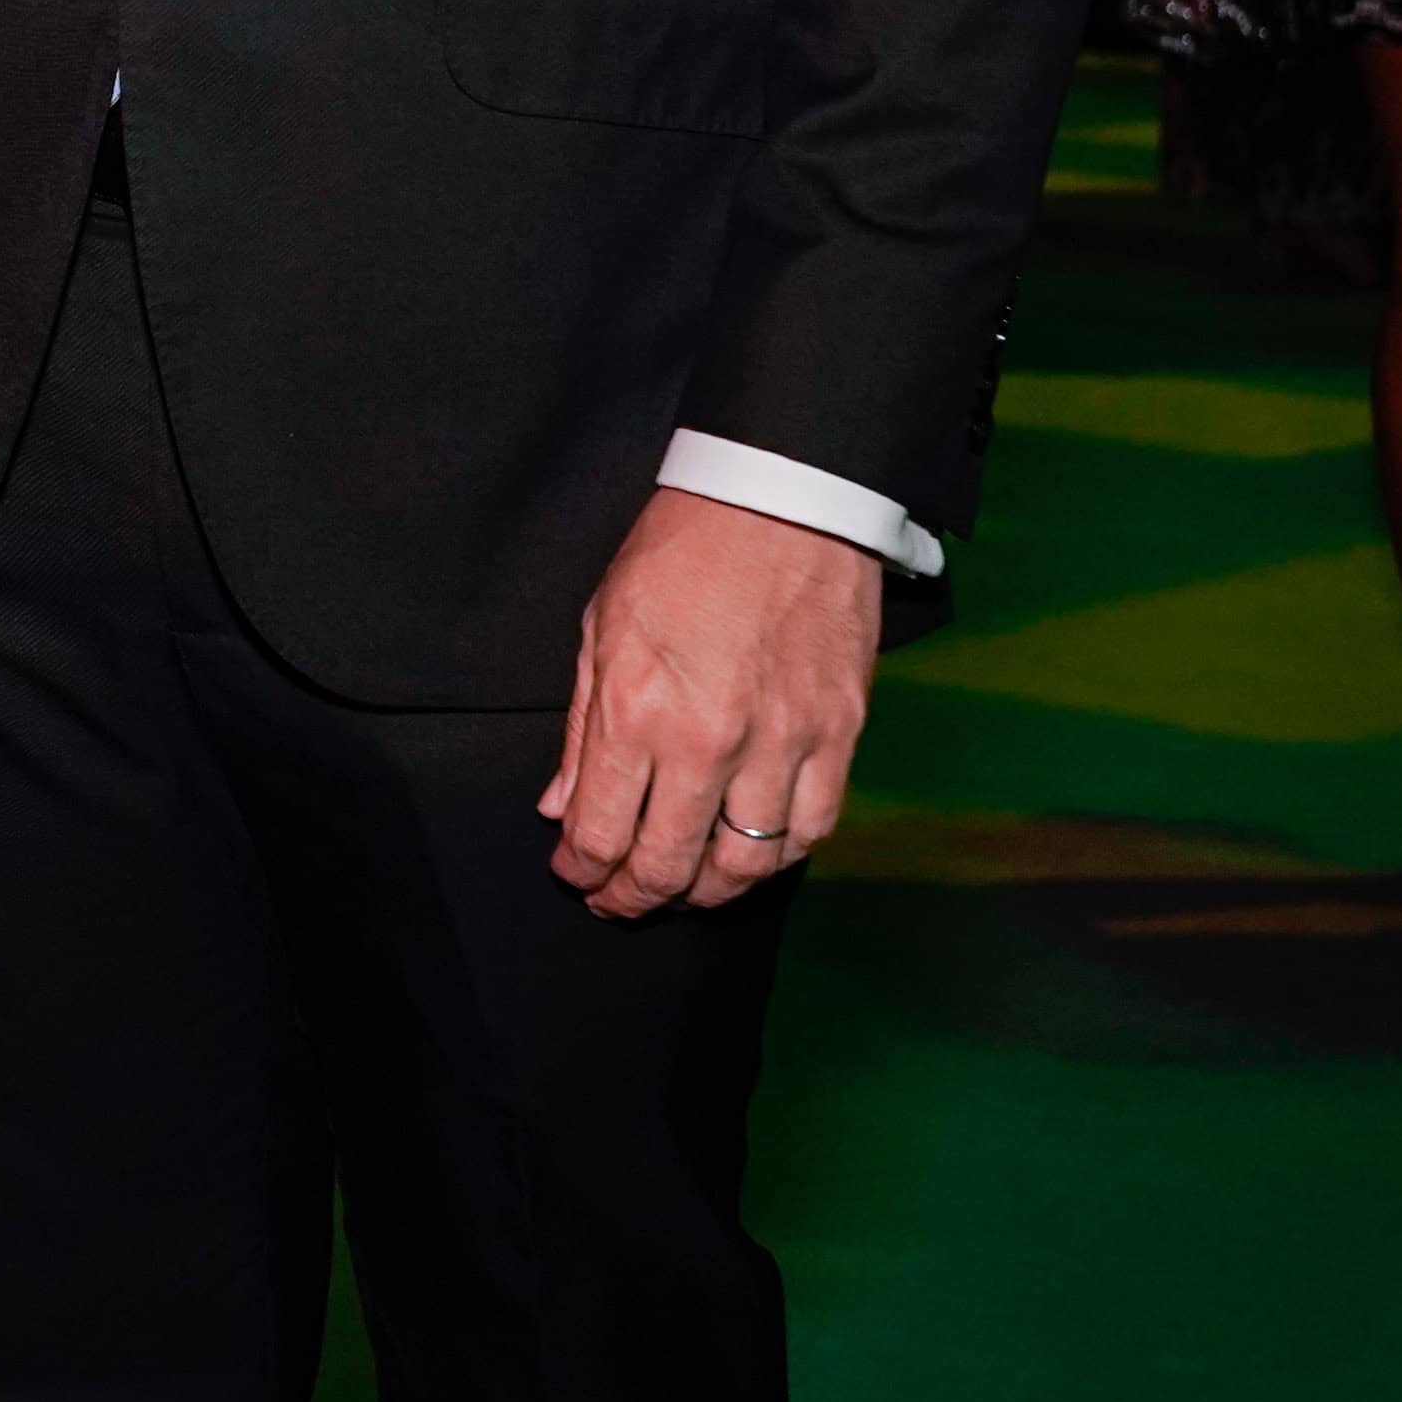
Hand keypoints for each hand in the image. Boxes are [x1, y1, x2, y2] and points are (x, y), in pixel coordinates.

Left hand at [542, 484, 883, 915]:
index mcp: (636, 710)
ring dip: (707, 892)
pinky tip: (751, 858)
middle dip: (635, 896)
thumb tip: (561, 807)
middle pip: (671, 862)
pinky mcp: (840, 735)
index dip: (583, 868)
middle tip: (618, 901)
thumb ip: (580, 729)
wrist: (781, 501)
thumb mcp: (600, 628)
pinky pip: (811, 829)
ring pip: (747, 864)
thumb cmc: (680, 553)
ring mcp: (783, 743)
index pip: (601, 829)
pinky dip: (778, 859)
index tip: (575, 874)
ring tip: (682, 890)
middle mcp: (709, 741)